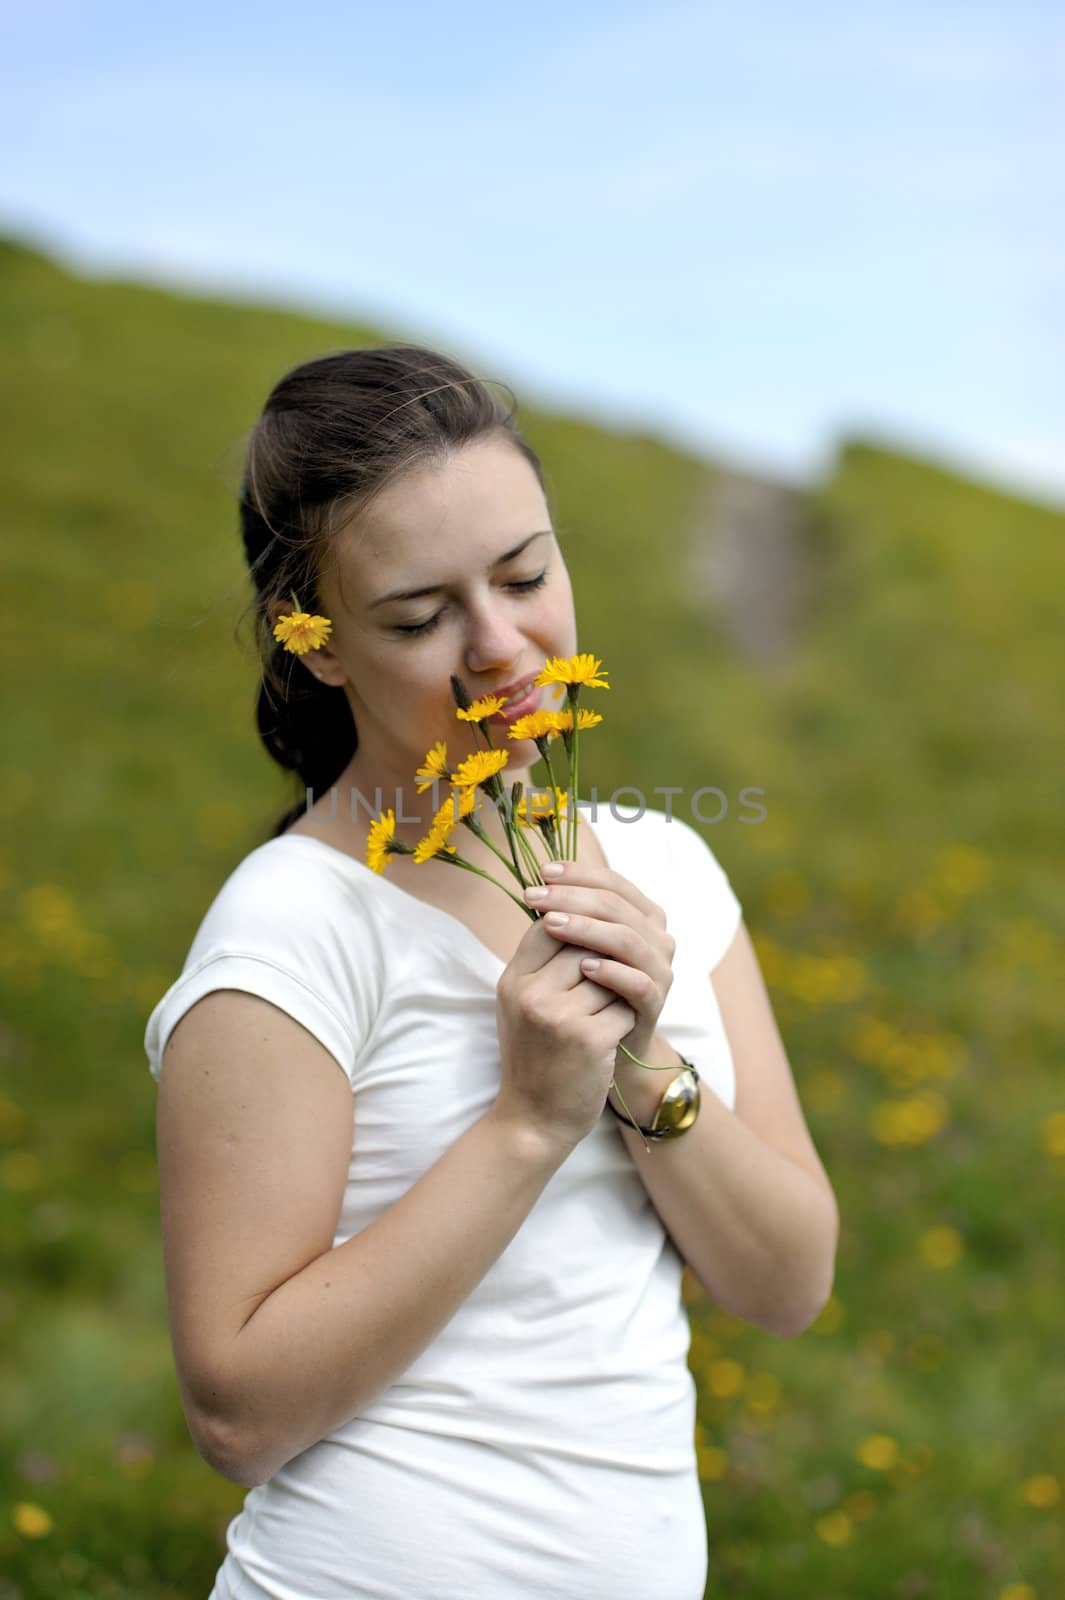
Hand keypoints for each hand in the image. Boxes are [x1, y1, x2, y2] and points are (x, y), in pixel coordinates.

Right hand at [494, 918, 637, 1153]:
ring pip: (611, 974)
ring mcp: (559, 1016)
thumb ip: (542, 960)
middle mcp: (531, 994)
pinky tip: (610, 1037)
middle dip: (603, 960)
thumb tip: (576, 908)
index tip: (593, 940)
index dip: (578, 924)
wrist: (535, 1119)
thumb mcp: (521, 1003)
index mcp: (513, 980)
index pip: (550, 922)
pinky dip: (623, 1020)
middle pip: (586, 945)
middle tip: (602, 984)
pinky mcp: (589, 1040)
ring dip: (615, 992)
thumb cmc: (534, 1055)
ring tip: (602, 1014)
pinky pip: (624, 1008)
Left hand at [522, 860, 675, 1067]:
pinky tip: (584, 968)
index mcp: (641, 916)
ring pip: (627, 939)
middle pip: (616, 906)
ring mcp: (659, 971)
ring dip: (588, 929)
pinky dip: (612, 973)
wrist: (600, 1051)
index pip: (612, 883)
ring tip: (552, 924)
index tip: (543, 872)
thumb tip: (536, 884)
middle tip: (534, 896)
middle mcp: (656, 938)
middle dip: (572, 897)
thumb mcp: (573, 951)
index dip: (578, 874)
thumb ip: (566, 918)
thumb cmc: (583, 993)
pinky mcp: (655, 1004)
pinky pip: (638, 983)